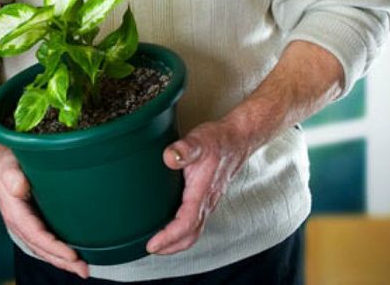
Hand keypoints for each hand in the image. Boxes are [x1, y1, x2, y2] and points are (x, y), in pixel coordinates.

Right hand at [0, 152, 88, 278]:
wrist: (1, 167)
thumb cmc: (7, 168)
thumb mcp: (8, 168)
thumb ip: (13, 177)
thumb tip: (19, 187)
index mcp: (15, 214)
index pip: (36, 236)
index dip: (54, 248)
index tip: (72, 255)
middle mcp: (20, 225)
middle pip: (42, 249)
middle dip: (63, 262)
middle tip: (84, 270)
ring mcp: (27, 226)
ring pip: (45, 249)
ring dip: (63, 261)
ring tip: (82, 269)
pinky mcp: (35, 223)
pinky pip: (46, 243)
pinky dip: (59, 252)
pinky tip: (72, 257)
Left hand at [146, 120, 249, 254]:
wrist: (237, 139)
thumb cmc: (218, 141)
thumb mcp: (199, 140)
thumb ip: (184, 149)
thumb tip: (170, 157)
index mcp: (202, 192)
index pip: (186, 224)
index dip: (169, 237)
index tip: (152, 244)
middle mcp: (207, 202)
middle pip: (191, 235)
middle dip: (171, 247)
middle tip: (152, 249)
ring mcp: (208, 201)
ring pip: (194, 231)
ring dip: (177, 241)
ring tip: (159, 243)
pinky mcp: (207, 198)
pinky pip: (196, 221)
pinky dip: (183, 230)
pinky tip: (172, 225)